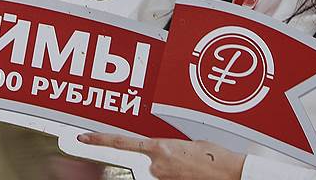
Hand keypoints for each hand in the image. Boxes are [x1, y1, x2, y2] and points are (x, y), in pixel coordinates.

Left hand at [77, 134, 244, 179]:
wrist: (231, 174)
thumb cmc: (216, 156)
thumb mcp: (187, 142)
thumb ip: (167, 145)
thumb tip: (162, 150)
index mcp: (158, 146)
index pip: (120, 142)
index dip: (99, 140)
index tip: (83, 138)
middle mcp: (156, 164)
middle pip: (144, 159)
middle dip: (158, 159)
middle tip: (180, 160)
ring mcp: (162, 178)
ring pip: (157, 171)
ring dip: (170, 168)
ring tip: (191, 167)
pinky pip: (167, 179)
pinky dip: (175, 176)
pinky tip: (190, 174)